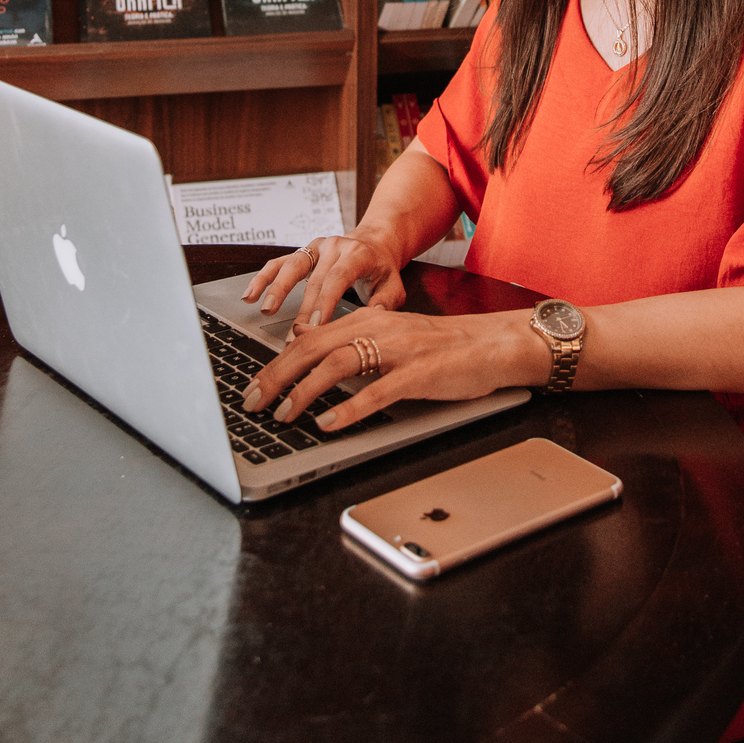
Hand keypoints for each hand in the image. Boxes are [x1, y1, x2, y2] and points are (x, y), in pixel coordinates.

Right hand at [240, 233, 406, 332]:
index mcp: (358, 254)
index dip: (324, 302)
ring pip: (292, 265)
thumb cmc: (383, 269)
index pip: (338, 278)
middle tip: (292, 338)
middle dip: (302, 310)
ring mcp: (317, 247)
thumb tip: (372, 318)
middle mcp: (335, 246)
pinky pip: (280, 263)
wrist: (376, 242)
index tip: (313, 327)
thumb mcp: (395, 285)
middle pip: (314, 280)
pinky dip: (264, 278)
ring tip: (265, 310)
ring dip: (276, 289)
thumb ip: (387, 302)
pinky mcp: (304, 251)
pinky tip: (250, 295)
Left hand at [240, 306, 548, 433]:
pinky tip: (329, 423)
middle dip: (275, 376)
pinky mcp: (418, 373)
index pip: (308, 338)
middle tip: (252, 402)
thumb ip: (356, 352)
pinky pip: (377, 391)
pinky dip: (349, 408)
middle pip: (312, 347)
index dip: (274, 363)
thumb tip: (313, 377)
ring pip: (337, 364)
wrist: (491, 344)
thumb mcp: (391, 343)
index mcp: (366, 319)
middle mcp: (377, 328)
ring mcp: (398, 350)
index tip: (252, 386)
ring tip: (284, 414)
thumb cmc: (441, 349)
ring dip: (304, 391)